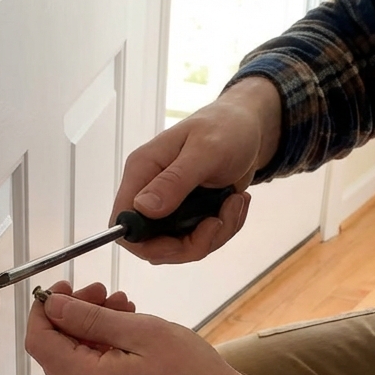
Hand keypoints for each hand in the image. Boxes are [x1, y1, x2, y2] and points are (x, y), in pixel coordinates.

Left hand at [25, 282, 260, 374]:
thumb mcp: (141, 332)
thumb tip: (53, 305)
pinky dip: (101, 349)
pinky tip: (126, 331)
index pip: (39, 342)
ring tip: (124, 307)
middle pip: (55, 352)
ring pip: (73, 361)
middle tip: (103, 291)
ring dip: (91, 330)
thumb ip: (90, 318)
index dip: (45, 309)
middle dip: (73, 315)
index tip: (64, 286)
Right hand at [112, 78, 280, 264]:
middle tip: (218, 222)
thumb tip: (143, 208)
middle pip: (152, 244)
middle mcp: (151, 192)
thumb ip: (174, 181)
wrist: (252, 128)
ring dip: (214, 235)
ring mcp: (170, 206)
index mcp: (143, 171)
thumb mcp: (205, 151)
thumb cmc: (227, 128)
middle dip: (190, 244)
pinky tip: (235, 202)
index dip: (145, 242)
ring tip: (234, 202)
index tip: (180, 240)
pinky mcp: (189, 215)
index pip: (123, 222)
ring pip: (179, 247)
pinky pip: (199, 240)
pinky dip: (224, 229)